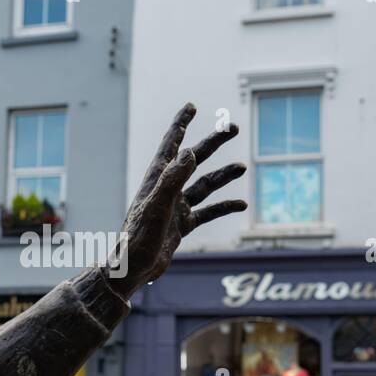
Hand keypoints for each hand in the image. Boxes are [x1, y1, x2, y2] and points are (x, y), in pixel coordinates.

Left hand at [108, 104, 244, 297]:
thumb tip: (189, 151)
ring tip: (243, 167)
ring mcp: (176, 206)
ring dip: (223, 176)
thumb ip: (172, 179)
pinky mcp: (182, 224)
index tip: (192, 106)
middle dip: (212, 143)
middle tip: (233, 127)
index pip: (171, 145)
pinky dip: (224, 206)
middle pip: (194, 159)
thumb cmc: (139, 239)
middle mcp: (167, 189)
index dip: (181, 124)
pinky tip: (241, 204)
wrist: (132, 269)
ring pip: (204, 185)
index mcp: (157, 180)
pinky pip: (207, 212)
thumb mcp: (157, 207)